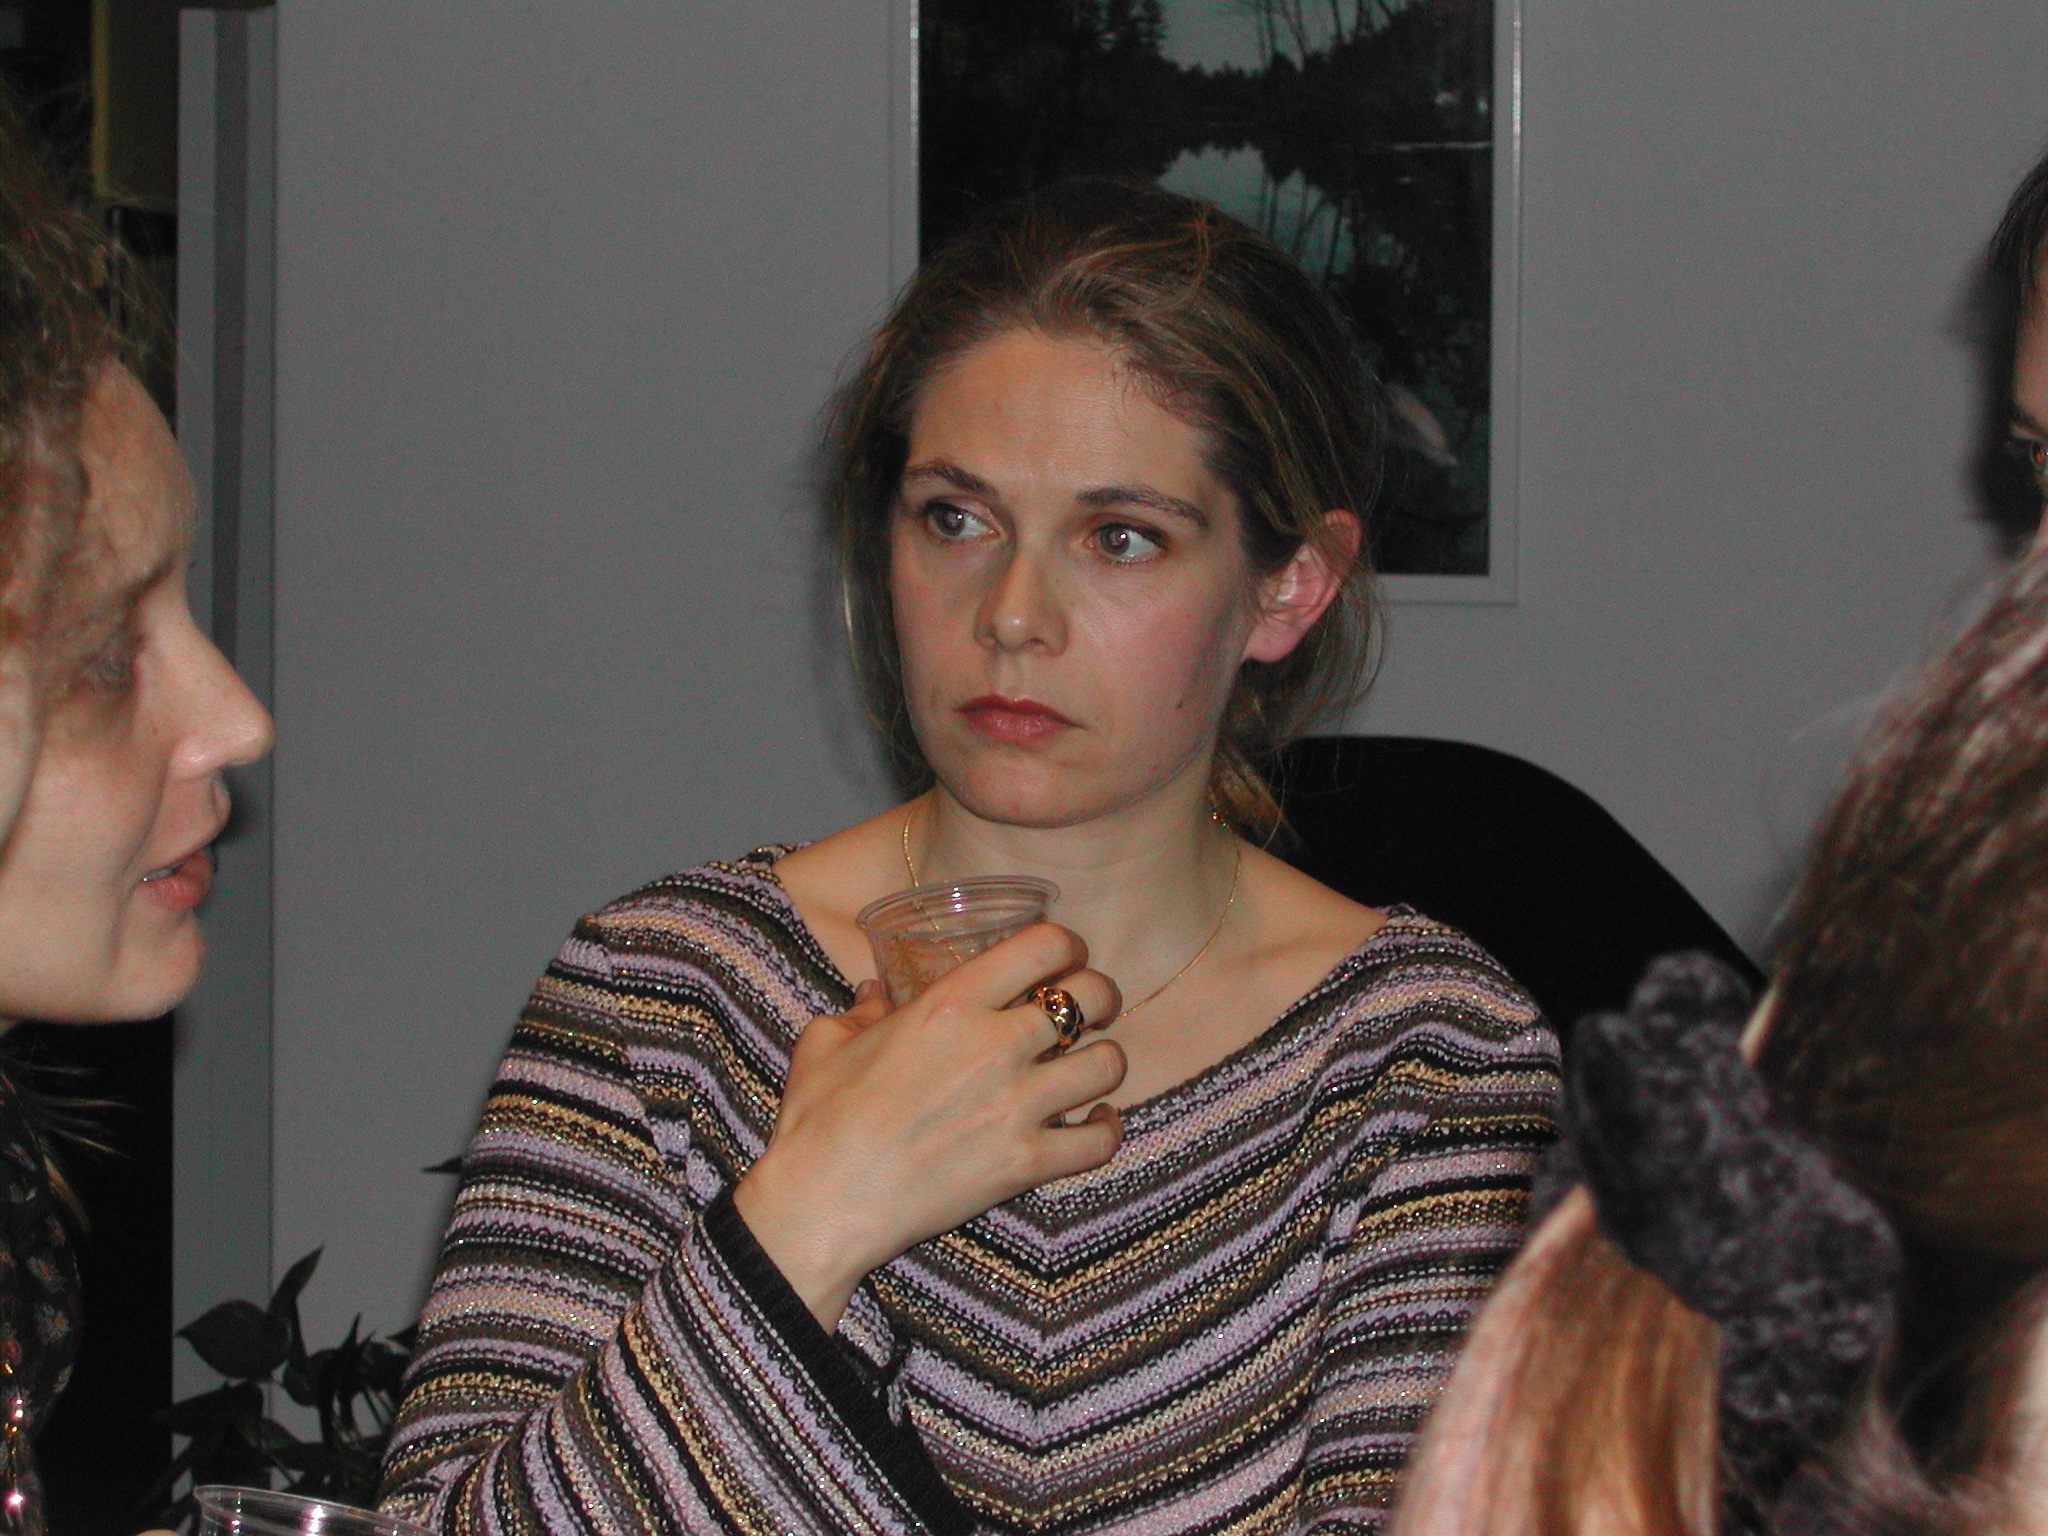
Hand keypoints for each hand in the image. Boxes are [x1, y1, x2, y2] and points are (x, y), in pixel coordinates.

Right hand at [733, 922, 1124, 1326]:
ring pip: (1107, 1064)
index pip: (1044, 947)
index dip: (1068, 946)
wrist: (823, 1201)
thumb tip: (874, 993)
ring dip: (1104, 1060)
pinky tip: (1095, 1121)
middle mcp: (995, 1045)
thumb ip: (862, 1010)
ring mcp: (1017, 1106)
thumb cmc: (818, 1117)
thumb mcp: (826, 1041)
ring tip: (1088, 1065)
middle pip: (1090, 997)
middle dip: (1100, 996)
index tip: (1066, 958)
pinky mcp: (1026, 1163)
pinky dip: (1106, 1129)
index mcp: (950, 1003)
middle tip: (1091, 1007)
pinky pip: (1099, 1141)